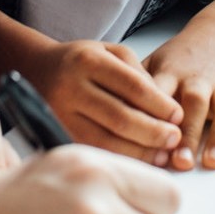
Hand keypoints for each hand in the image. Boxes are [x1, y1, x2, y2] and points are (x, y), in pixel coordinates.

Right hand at [31, 40, 182, 165]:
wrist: (36, 70)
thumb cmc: (82, 62)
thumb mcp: (112, 53)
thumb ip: (139, 75)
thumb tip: (165, 111)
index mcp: (87, 61)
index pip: (133, 87)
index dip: (160, 105)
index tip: (178, 116)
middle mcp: (70, 88)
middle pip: (120, 118)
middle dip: (153, 132)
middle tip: (174, 139)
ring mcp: (59, 114)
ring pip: (105, 141)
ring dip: (138, 152)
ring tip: (162, 154)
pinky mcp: (56, 134)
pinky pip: (93, 151)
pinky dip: (119, 159)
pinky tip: (138, 160)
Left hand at [143, 14, 214, 170]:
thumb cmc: (181, 59)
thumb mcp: (152, 65)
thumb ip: (132, 91)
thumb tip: (96, 122)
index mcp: (171, 73)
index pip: (160, 95)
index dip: (155, 118)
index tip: (149, 142)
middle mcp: (200, 79)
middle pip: (195, 105)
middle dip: (188, 133)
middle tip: (181, 162)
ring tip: (213, 161)